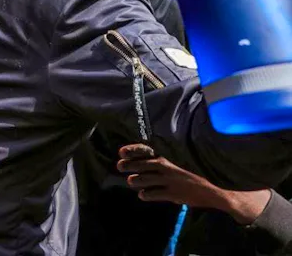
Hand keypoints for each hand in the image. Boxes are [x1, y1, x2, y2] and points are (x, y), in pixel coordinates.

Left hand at [116, 144, 271, 224]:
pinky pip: (152, 195)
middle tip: (121, 166)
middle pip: (139, 165)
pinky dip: (145, 195)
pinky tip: (143, 195)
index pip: (145, 149)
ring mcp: (168, 180)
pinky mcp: (172, 194)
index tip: (122, 152)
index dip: (131, 151)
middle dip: (127, 166)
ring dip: (134, 181)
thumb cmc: (208, 168)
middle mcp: (166, 165)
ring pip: (142, 180)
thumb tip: (165, 151)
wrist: (222, 187)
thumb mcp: (191, 155)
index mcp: (170, 153)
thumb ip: (177, 154)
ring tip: (131, 181)